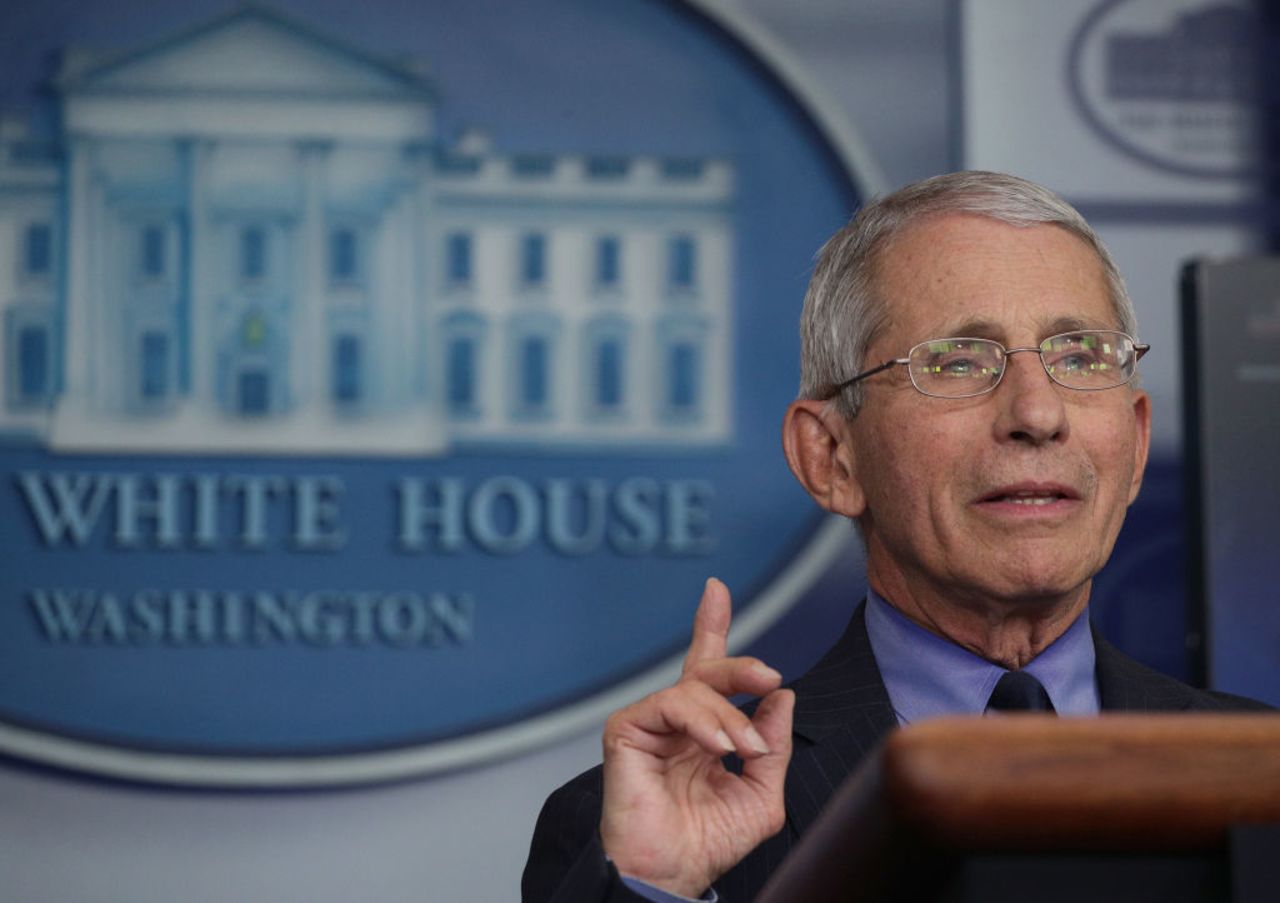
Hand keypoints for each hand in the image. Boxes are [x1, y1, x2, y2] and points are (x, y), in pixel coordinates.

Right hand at [599, 578, 794, 897]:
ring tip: (745, 749)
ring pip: (695, 688)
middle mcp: (675, 721)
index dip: (712, 627)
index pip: (710, 673)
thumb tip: (782, 697)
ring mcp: (650, 723)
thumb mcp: (761, 793)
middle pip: (707, 670)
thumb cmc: (707, 842)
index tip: (716, 590)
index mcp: (703, 732)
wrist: (671, 873)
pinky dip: (701, 721)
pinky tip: (717, 746)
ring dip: (730, 716)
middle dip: (741, 667)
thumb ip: (773, 743)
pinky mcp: (627, 729)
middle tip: (769, 678)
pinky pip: (670, 703)